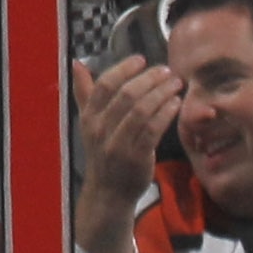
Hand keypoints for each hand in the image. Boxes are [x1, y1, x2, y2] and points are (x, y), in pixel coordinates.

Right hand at [71, 52, 180, 252]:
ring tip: (176, 85)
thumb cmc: (103, 153)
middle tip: (167, 71)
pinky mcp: (137, 157)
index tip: (143, 60)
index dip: (125, 69)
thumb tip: (77, 63)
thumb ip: (84, 93)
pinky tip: (176, 104)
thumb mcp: (89, 124)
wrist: (109, 193)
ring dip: (162, 93)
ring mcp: (118, 144)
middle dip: (150, 79)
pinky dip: (166, 113)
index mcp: (89, 117)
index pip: (106, 84)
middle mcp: (101, 129)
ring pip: (142, 110)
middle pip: (127, 95)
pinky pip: (153, 129)